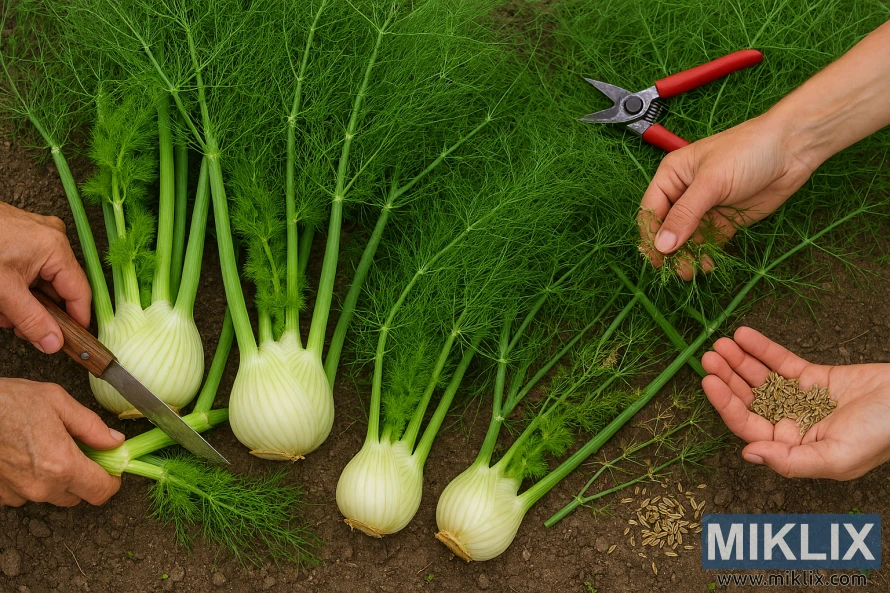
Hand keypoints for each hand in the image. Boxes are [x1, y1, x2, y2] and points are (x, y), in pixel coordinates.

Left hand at [0, 201, 90, 351]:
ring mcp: (36, 236)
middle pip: (56, 288)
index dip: (76, 320)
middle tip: (19, 329)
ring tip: (1, 312)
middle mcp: (52, 239)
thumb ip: (31, 319)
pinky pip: (28, 269)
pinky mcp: (21, 237)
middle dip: (36, 312)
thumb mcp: (3, 290)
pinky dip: (15, 287)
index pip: (79, 292)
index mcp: (56, 248)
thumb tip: (54, 342)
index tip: (69, 342)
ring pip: (39, 281)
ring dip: (21, 302)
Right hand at [0, 378, 123, 505]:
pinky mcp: (1, 494)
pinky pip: (28, 493)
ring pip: (53, 495)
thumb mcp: (58, 402)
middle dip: (84, 476)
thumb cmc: (6, 403)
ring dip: (57, 478)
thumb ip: (92, 426)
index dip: (111, 480)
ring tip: (46, 447)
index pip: (101, 491)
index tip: (111, 467)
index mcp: (61, 464)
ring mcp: (19, 493)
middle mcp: (41, 486)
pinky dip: (33, 479)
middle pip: (79, 496)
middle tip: (78, 450)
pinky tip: (27, 455)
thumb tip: (114, 441)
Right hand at [638, 115, 816, 279]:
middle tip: (674, 270)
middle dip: (669, 250)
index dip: (650, 235)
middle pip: (667, 228)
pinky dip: (705, 255)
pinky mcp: (724, 221)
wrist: (791, 149)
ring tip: (690, 273)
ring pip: (686, 238)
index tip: (656, 258)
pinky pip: (708, 242)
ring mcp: (704, 208)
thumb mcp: (711, 182)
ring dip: (686, 256)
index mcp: (671, 176)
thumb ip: (685, 215)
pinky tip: (707, 265)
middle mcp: (683, 193)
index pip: (651, 210)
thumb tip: (662, 246)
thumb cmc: (745, 153)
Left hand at [702, 327, 889, 479]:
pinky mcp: (813, 378)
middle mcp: (791, 424)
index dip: (726, 404)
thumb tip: (748, 454)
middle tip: (708, 356)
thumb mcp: (836, 458)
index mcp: (792, 448)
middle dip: (727, 378)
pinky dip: (762, 349)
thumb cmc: (882, 436)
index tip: (709, 381)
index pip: (748, 426)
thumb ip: (791, 462)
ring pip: (760, 379)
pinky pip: (781, 362)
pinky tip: (744, 335)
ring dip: (739, 361)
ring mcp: (800, 400)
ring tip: (721, 342)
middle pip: (749, 400)